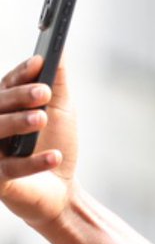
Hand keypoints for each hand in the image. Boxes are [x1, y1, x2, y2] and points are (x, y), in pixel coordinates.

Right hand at [0, 57, 76, 228]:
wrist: (61, 191)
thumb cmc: (57, 145)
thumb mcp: (61, 112)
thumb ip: (58, 83)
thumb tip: (59, 52)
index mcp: (5, 108)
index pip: (7, 86)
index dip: (20, 75)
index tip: (39, 63)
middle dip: (19, 96)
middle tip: (44, 92)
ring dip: (18, 123)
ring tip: (42, 118)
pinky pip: (10, 170)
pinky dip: (32, 162)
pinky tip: (54, 156)